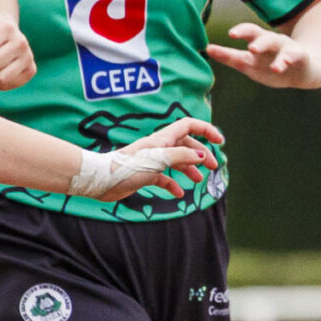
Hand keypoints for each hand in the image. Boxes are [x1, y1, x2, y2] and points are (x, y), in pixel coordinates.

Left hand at [63, 116, 225, 202]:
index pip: (189, 126)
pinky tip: (177, 194)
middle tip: (214, 166)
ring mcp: (151, 161)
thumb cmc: (126, 167)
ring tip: (198, 181)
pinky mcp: (144, 175)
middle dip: (202, 153)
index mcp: (162, 139)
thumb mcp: (158, 160)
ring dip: (190, 169)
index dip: (206, 130)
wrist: (100, 180)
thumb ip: (181, 156)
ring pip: (177, 161)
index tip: (220, 141)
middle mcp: (158, 147)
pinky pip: (164, 178)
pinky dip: (173, 184)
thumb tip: (203, 155)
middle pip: (186, 144)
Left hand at [207, 22, 318, 87]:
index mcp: (259, 41)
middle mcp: (273, 41)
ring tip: (273, 66)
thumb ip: (229, 57)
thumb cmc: (270, 65)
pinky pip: (296, 56)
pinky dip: (291, 59)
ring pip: (282, 48)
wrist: (302, 71)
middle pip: (265, 37)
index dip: (241, 31)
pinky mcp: (300, 57)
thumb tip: (207, 49)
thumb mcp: (249, 63)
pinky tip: (286, 64)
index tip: (230, 35)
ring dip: (279, 57)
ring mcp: (288, 49)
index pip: (249, 31)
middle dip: (259, 41)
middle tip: (252, 48)